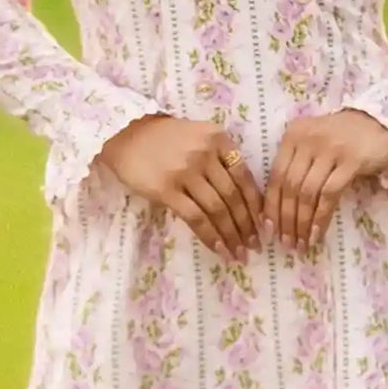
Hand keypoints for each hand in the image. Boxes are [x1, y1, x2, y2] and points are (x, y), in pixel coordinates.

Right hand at [98, 115, 265, 260]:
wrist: (124, 134)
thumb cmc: (163, 138)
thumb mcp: (198, 136)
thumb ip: (220, 158)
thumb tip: (242, 199)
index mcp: (218, 139)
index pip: (245, 177)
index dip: (255, 206)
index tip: (262, 226)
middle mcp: (206, 154)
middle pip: (233, 197)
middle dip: (246, 226)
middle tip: (254, 247)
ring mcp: (186, 172)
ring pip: (217, 209)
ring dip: (230, 235)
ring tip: (237, 253)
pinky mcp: (166, 189)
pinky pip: (195, 218)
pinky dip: (210, 236)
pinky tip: (218, 249)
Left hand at [262, 110, 387, 251]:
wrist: (384, 122)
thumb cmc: (346, 136)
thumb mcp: (315, 143)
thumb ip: (297, 164)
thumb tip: (281, 207)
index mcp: (293, 135)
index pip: (275, 175)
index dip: (271, 205)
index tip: (269, 229)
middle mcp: (307, 139)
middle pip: (289, 186)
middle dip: (286, 219)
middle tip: (287, 242)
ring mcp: (329, 149)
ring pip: (307, 192)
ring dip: (302, 222)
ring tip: (302, 243)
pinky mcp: (351, 160)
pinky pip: (329, 194)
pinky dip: (321, 217)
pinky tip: (318, 233)